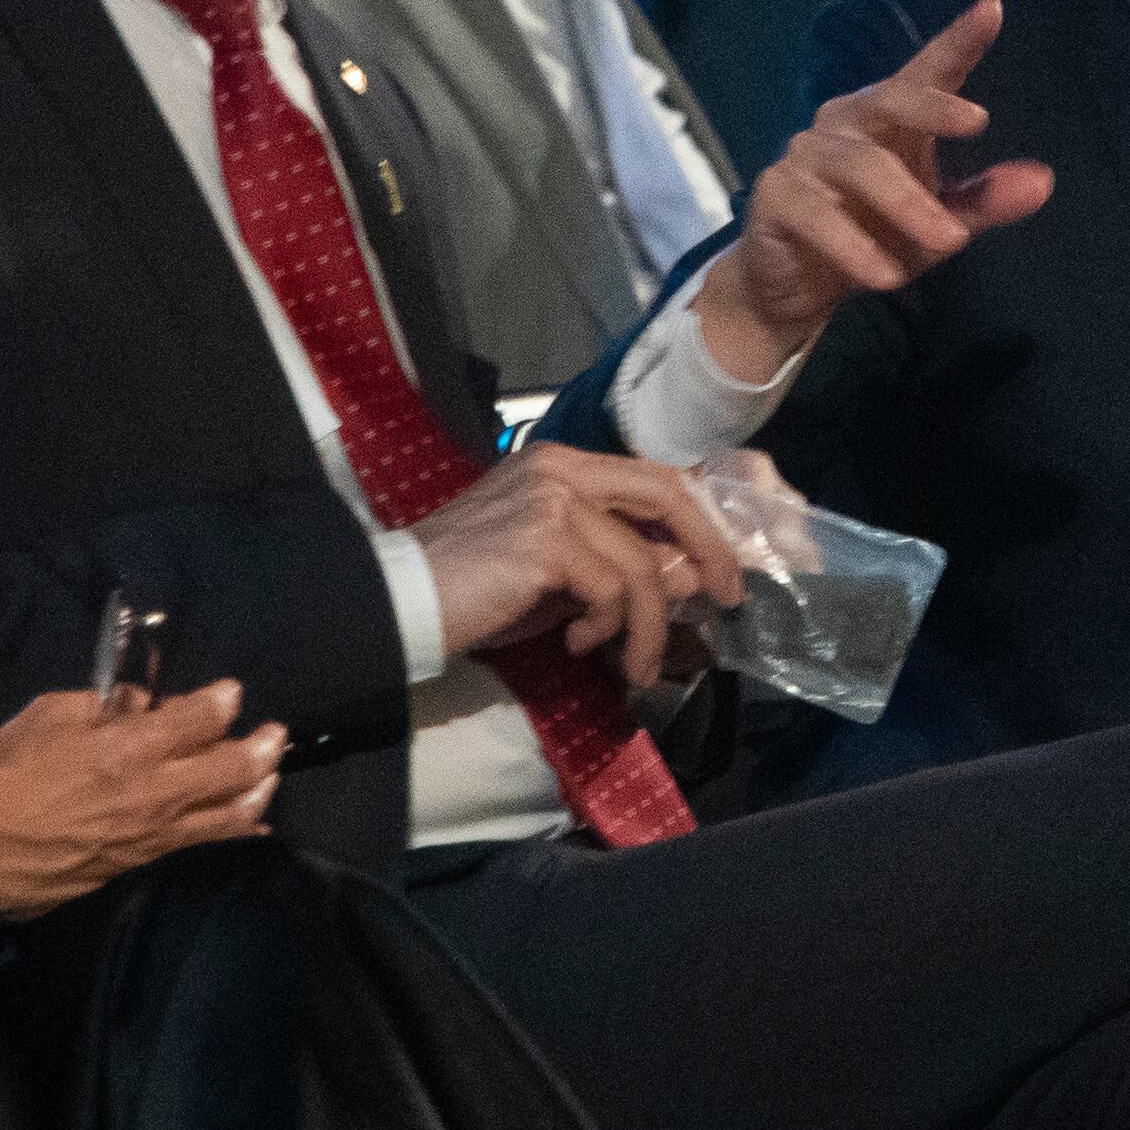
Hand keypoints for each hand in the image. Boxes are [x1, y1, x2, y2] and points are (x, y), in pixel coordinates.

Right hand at [0, 684, 284, 916]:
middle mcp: (151, 794)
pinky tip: (251, 823)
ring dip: (259, 790)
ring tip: (271, 774)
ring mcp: (150, 835)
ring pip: (228, 814)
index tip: (231, 692)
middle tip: (275, 733)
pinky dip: (233, 829)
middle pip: (231, 769)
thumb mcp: (47, 716)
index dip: (222, 700)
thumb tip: (142, 705)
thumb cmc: (0, 775)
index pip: (198, 719)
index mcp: (127, 749)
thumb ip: (104, 705)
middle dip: (262, 747)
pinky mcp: (138, 863)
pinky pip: (200, 843)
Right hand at [417, 446, 746, 688]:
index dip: (699, 520)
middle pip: (666, 495)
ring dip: (649, 627)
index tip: (719, 570)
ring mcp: (551, 501)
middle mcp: (560, 469)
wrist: (403, 603)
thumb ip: (616, 564)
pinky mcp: (544, 542)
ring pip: (641, 564)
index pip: (653, 476)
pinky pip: (610, 592)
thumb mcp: (558, 574)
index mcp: (561, 463)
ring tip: (634, 666)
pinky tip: (575, 645)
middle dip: (709, 549)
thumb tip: (687, 578)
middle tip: (726, 599)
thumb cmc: (473, 589)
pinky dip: (604, 628)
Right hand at [688, 0, 1055, 386]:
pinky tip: (884, 275)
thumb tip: (1043, 181)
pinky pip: (814, 211)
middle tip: (977, 120)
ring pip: (860, 164)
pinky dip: (851, 244)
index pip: (926, 72)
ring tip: (948, 243)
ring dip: (907, 203)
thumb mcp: (940, 226)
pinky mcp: (775, 195)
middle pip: (889, 99)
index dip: (958, 40)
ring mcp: (807, 156)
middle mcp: (847, 123)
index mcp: (891, 119)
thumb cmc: (874, 237)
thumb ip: (985, 202)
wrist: (794, 285)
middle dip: (932, 107)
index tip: (992, 8)